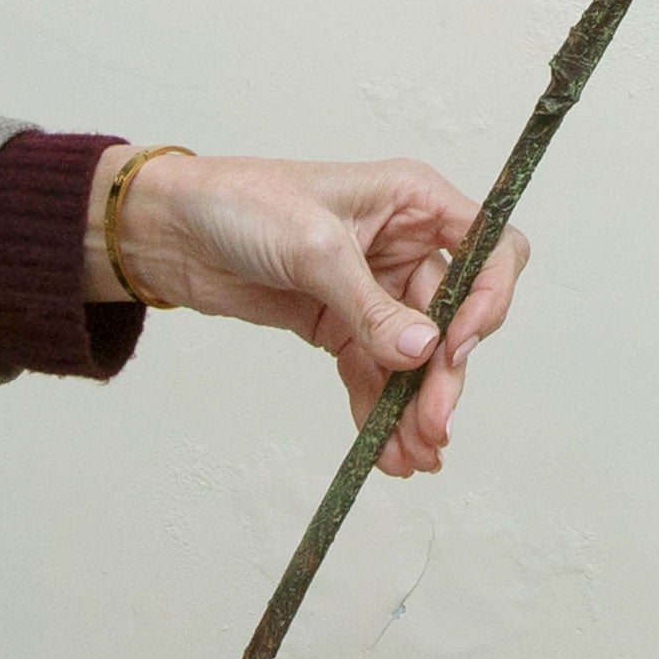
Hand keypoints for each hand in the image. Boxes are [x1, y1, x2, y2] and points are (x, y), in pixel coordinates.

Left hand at [84, 150, 527, 476]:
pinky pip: (375, 374)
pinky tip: (383, 451)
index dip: (488, 298)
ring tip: (412, 456)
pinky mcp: (341, 325)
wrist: (168, 230)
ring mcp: (375, 289)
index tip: (459, 347)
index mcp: (415, 202)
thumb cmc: (240, 203)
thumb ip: (370, 305)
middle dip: (445, 375)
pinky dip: (380, 412)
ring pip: (417, 356)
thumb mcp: (311, 247)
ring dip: (416, 406)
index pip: (490, 248)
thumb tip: (423, 352)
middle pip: (455, 317)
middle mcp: (406, 244)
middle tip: (432, 427)